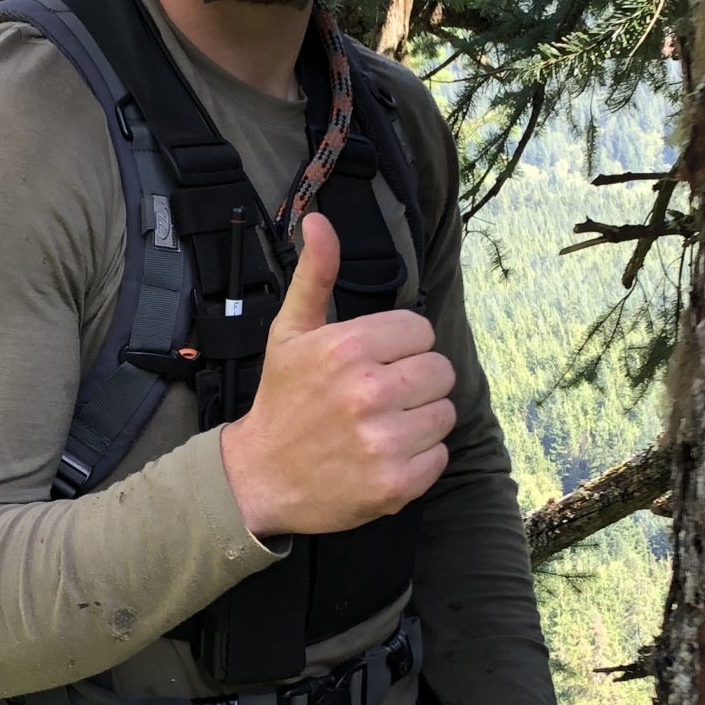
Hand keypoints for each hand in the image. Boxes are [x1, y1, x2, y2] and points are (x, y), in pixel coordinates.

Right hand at [219, 212, 455, 539]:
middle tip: (379, 399)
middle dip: (415, 383)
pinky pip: (440, 456)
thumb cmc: (282, 401)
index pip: (421, 332)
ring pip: (445, 413)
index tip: (373, 365)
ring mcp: (383, 441)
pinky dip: (419, 459)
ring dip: (420, 421)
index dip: (400, 348)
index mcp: (348, 347)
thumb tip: (319, 220)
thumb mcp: (290, 332)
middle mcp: (369, 392)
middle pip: (440, 371)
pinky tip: (384, 457)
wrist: (259, 479)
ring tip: (382, 427)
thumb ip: (315, 276)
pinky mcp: (395, 484)